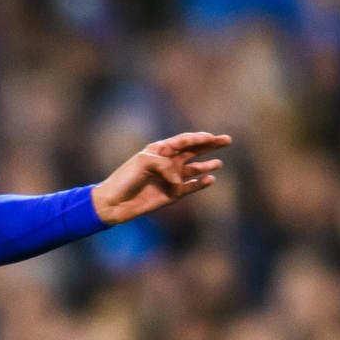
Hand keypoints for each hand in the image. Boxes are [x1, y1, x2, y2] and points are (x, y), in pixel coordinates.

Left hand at [90, 132, 230, 225]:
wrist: (113, 203)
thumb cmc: (125, 179)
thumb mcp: (144, 162)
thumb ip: (165, 165)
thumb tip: (179, 179)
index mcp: (160, 150)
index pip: (184, 140)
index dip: (198, 138)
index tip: (211, 137)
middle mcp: (168, 162)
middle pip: (194, 151)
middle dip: (210, 145)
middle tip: (227, 140)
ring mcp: (171, 179)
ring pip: (195, 169)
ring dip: (206, 165)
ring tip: (218, 163)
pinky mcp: (171, 195)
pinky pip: (190, 187)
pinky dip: (200, 184)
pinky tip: (210, 179)